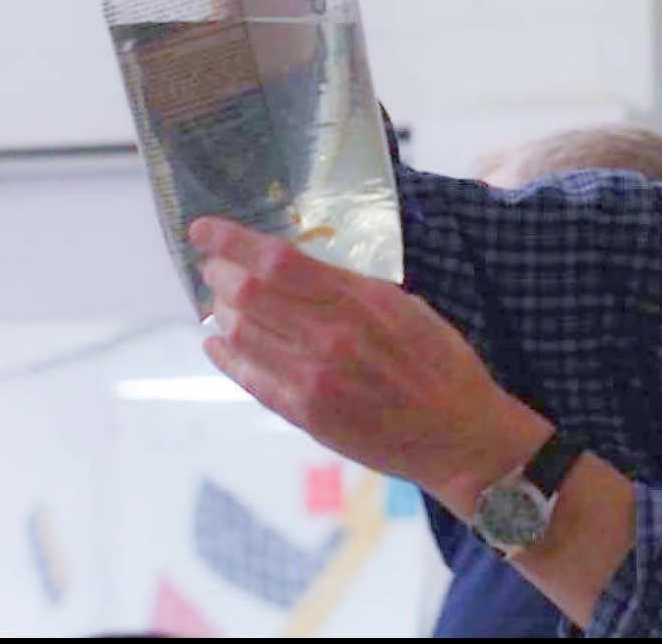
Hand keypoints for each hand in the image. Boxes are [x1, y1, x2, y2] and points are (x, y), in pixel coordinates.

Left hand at [189, 215, 543, 498]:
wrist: (457, 431)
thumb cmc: (442, 363)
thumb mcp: (407, 309)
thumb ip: (354, 292)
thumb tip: (303, 274)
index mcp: (362, 300)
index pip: (281, 262)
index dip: (234, 242)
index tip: (204, 229)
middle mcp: (330, 335)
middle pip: (250, 295)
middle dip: (220, 274)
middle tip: (213, 267)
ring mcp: (312, 377)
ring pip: (243, 333)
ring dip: (221, 312)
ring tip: (220, 302)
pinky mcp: (303, 413)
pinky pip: (249, 378)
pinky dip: (226, 356)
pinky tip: (218, 343)